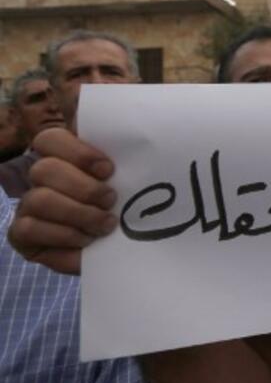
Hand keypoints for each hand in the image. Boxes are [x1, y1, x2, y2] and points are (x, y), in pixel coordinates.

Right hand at [7, 128, 118, 274]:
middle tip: (111, 200)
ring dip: (78, 214)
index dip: (79, 153)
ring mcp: (27, 205)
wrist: (126, 243)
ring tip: (105, 224)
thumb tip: (136, 140)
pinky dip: (64, 236)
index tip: (108, 170)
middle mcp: (41, 178)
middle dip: (85, 188)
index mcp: (64, 156)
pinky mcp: (21, 234)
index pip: (51, 139)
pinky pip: (29, 229)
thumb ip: (126, 156)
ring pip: (39, 199)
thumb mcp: (131, 176)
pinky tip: (87, 240)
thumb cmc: (127, 203)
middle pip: (44, 169)